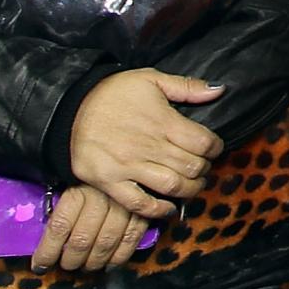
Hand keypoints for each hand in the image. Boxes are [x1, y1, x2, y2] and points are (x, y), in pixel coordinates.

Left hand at [30, 184, 148, 274]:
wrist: (129, 151)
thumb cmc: (94, 173)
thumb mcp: (72, 182)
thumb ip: (61, 208)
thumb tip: (45, 242)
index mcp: (78, 190)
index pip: (59, 227)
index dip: (48, 252)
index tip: (40, 266)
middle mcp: (100, 197)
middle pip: (81, 240)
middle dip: (72, 260)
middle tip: (68, 266)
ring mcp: (124, 204)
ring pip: (105, 243)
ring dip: (94, 262)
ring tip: (87, 267)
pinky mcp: (144, 208)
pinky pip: (131, 239)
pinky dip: (120, 256)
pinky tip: (111, 263)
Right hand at [67, 69, 223, 217]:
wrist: (69, 108)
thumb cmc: (112, 93)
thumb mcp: (151, 79)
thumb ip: (187, 86)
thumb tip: (219, 90)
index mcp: (163, 122)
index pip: (204, 142)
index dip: (215, 147)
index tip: (214, 148)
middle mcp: (149, 147)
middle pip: (192, 166)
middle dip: (204, 169)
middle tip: (203, 167)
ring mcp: (128, 167)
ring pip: (172, 186)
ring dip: (190, 189)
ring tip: (192, 185)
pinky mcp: (109, 182)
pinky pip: (138, 204)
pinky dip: (158, 210)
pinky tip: (168, 207)